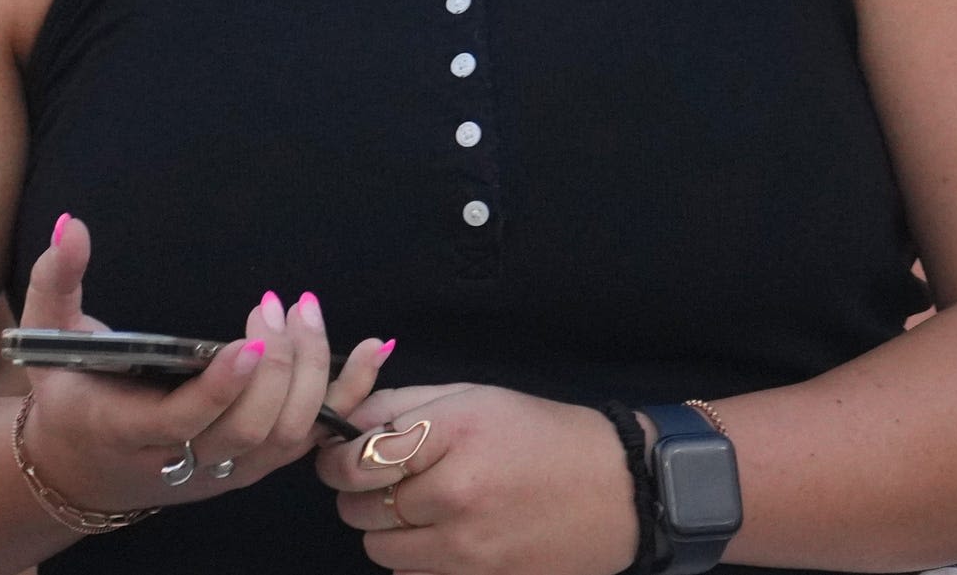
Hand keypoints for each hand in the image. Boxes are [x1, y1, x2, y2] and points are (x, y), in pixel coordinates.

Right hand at [13, 215, 391, 515]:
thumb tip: (71, 224)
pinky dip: (350, 394)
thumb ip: (56, 281)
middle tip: (276, 306)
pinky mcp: (257, 463)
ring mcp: (226, 469)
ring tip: (305, 311)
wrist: (83, 467)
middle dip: (275, 368)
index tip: (250, 342)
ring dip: (311, 374)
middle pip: (248, 430)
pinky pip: (315, 438)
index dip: (222, 388)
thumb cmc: (70, 392)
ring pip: (286, 438)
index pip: (184, 422)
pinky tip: (374, 348)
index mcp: (124, 431)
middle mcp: (180, 461)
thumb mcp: (49, 339)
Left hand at [320, 384, 641, 573]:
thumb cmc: (546, 435)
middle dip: (363, 493)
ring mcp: (466, 548)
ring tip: (426, 507)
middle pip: (357, 508)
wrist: (619, 491)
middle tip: (395, 480)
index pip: (353, 459)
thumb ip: (401, 404)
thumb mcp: (477, 397)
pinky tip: (448, 535)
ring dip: (388, 529)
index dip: (337, 460)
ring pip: (377, 548)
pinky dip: (416, 558)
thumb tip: (340, 421)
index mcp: (454, 432)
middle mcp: (455, 493)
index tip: (345, 458)